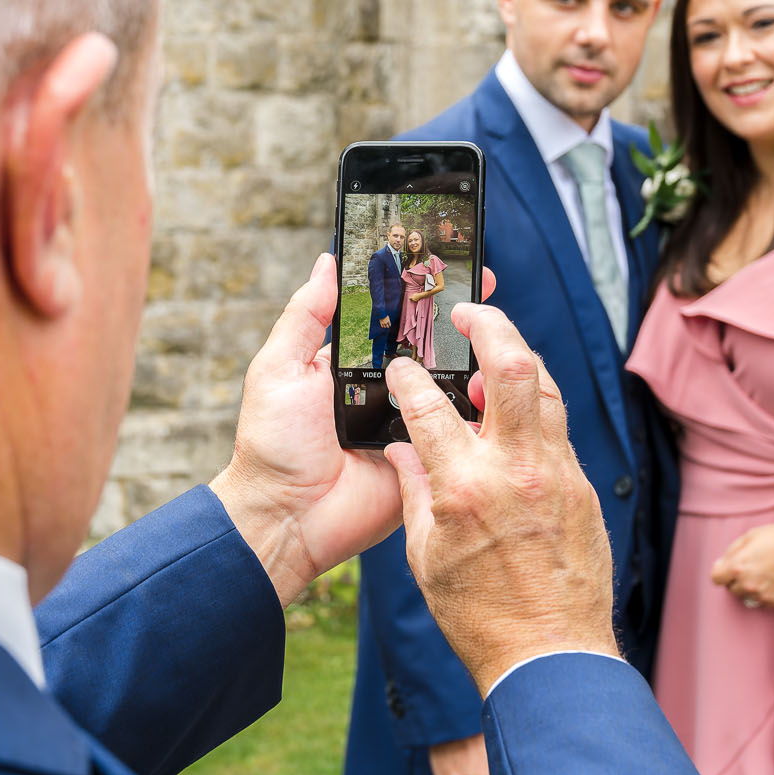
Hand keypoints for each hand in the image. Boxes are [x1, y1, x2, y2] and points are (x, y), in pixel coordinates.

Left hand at [212, 258, 496, 606]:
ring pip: (457, 387)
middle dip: (463, 317)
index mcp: (357, 365)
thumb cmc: (274, 444)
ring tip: (498, 328)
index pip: (398, 319)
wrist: (285, 517)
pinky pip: (462, 434)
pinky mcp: (430, 460)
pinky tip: (499, 386)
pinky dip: (478, 414)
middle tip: (483, 281)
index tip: (447, 257)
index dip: (421, 291)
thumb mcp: (279, 368)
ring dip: (477, 361)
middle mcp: (391, 391)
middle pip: (436, 348)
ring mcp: (414, 426)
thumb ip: (306, 316)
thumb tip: (328, 260)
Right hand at [382, 303, 617, 693]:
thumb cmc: (480, 615)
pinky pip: (558, 430)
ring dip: (517, 363)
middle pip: (511, 367)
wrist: (552, 655)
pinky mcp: (581, 488)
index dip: (408, 378)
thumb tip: (403, 451)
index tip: (401, 368)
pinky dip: (534, 411)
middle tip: (467, 313)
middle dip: (489, 325)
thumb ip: (414, 491)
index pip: (428, 407)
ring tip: (491, 361)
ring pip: (545, 390)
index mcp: (465, 489)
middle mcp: (517, 471)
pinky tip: (514, 420)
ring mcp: (556, 475)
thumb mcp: (424, 554)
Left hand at [711, 522, 773, 608]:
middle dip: (737, 579)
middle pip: (731, 589)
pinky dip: (765, 593)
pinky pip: (763, 600)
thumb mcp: (750, 536)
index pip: (716, 578)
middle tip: (751, 566)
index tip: (728, 567)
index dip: (721, 571)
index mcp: (737, 567)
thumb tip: (722, 563)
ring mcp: (762, 595)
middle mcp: (748, 585)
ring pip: (747, 596)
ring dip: (751, 587)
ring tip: (765, 572)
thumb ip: (731, 552)